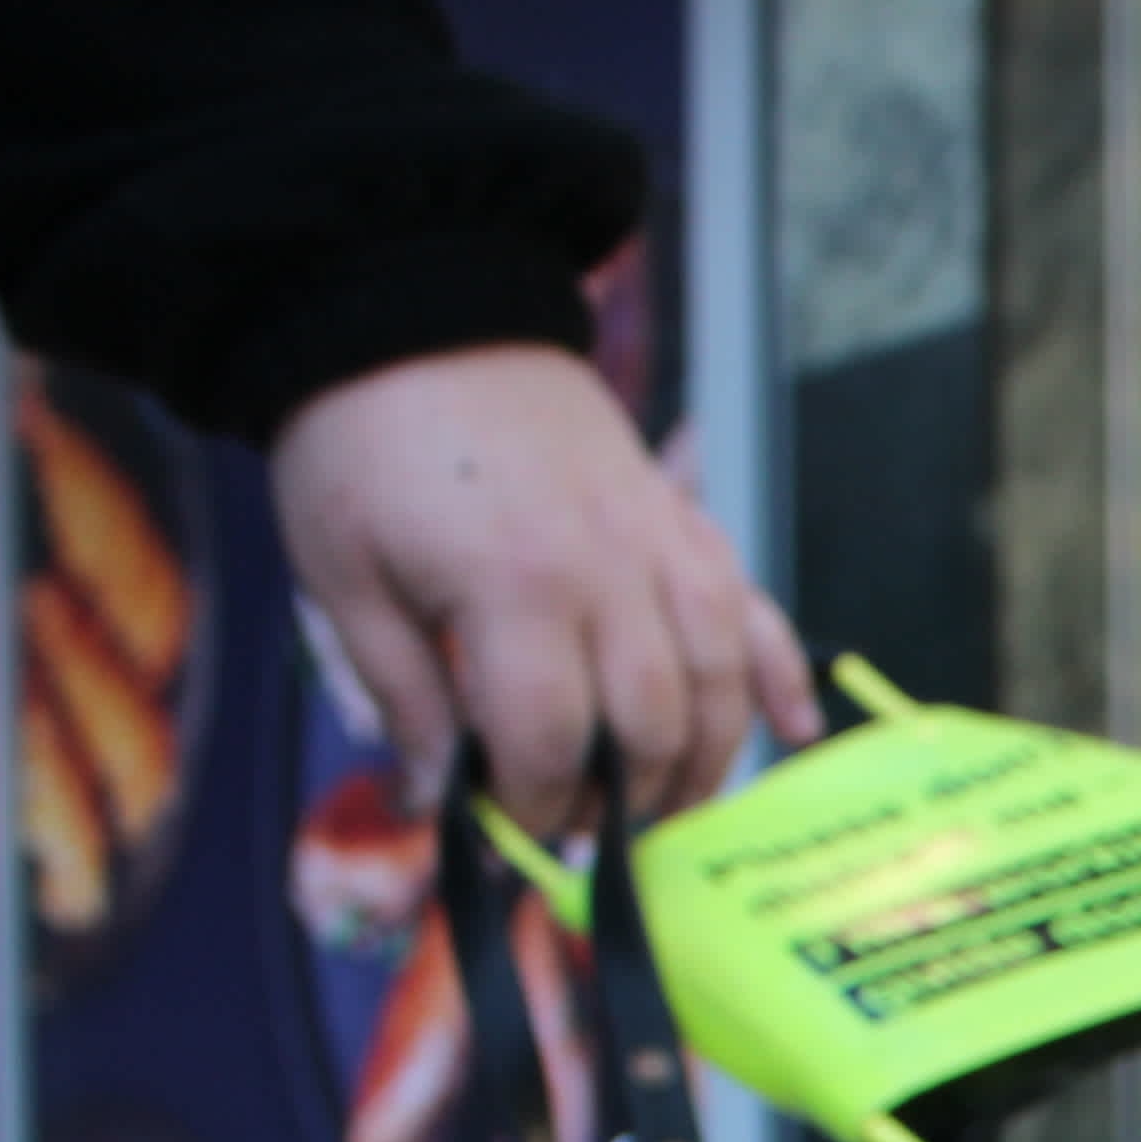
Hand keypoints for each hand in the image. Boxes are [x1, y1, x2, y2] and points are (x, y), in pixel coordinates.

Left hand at [270, 344, 819, 834]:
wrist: (412, 308)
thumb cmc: (360, 442)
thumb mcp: (344, 577)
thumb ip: (402, 694)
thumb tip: (435, 799)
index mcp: (516, 587)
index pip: (553, 742)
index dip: (537, 807)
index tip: (509, 832)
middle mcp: (609, 568)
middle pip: (650, 727)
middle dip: (619, 800)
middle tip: (578, 830)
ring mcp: (658, 539)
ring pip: (717, 681)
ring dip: (702, 761)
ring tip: (662, 809)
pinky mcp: (678, 516)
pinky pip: (752, 607)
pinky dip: (780, 673)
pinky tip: (796, 731)